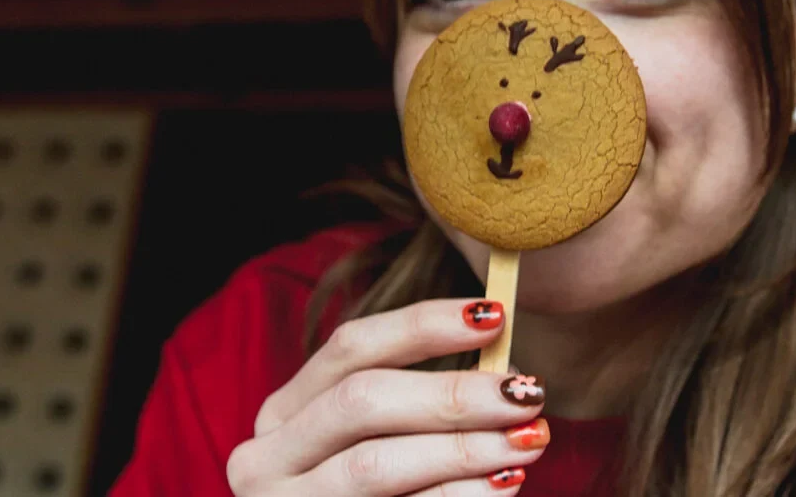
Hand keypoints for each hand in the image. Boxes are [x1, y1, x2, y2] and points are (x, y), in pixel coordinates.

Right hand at [226, 299, 548, 495]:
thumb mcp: (374, 444)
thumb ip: (416, 402)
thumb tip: (503, 362)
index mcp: (283, 414)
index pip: (350, 346)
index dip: (423, 324)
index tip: (494, 316)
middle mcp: (266, 458)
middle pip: (362, 400)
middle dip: (453, 393)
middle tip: (526, 392)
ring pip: (374, 464)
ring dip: (462, 448)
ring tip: (529, 439)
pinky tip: (506, 484)